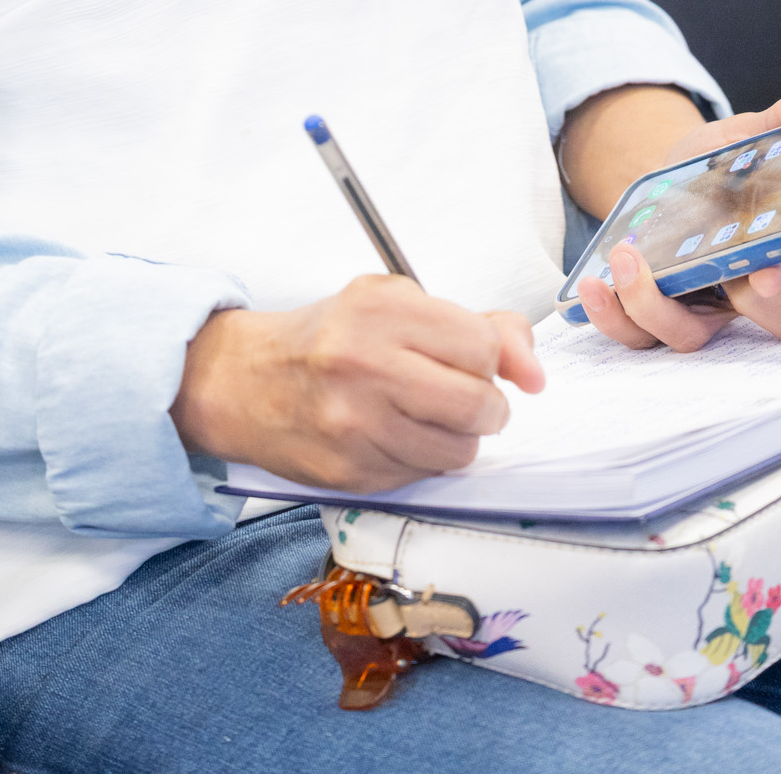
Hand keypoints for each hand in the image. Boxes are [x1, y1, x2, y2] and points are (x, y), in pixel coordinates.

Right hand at [171, 274, 543, 491]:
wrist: (246, 381)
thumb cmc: (331, 337)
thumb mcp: (396, 303)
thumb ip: (477, 325)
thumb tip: (534, 371)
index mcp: (380, 308)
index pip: (482, 345)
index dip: (490, 358)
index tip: (475, 360)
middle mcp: (364, 363)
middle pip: (478, 404)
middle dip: (486, 406)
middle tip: (466, 397)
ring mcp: (354, 423)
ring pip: (458, 451)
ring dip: (457, 439)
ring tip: (425, 417)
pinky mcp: (349, 472)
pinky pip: (421, 477)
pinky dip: (420, 461)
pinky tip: (393, 436)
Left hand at [579, 77, 780, 352]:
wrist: (665, 175)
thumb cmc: (718, 167)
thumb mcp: (750, 137)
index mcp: (775, 266)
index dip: (780, 298)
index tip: (761, 279)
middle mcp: (738, 300)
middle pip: (751, 336)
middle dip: (731, 310)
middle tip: (710, 272)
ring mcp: (692, 310)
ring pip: (682, 338)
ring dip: (649, 308)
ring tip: (625, 261)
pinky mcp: (645, 312)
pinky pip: (631, 334)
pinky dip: (609, 315)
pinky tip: (592, 282)